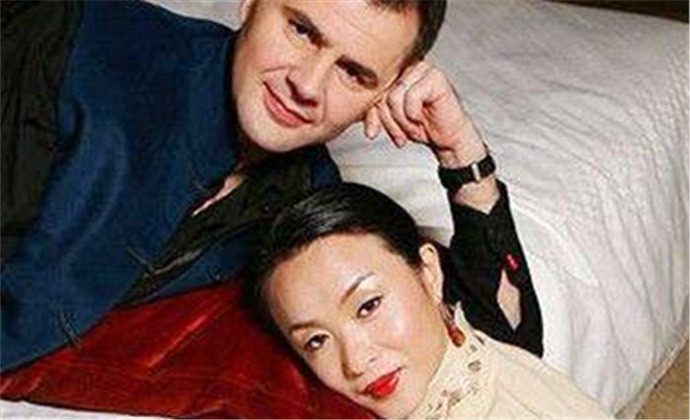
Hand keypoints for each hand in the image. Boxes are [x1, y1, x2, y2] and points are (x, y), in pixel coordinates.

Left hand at [364, 61, 485, 168]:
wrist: (447, 139)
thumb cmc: (422, 126)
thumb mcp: (390, 118)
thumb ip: (375, 108)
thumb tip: (354, 108)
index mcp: (396, 73)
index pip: (371, 89)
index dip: (370, 113)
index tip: (372, 133)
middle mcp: (408, 67)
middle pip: (381, 93)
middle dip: (387, 120)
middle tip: (399, 135)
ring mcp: (422, 69)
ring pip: (394, 97)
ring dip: (402, 120)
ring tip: (413, 126)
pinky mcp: (435, 77)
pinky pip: (411, 98)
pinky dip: (414, 115)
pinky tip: (422, 119)